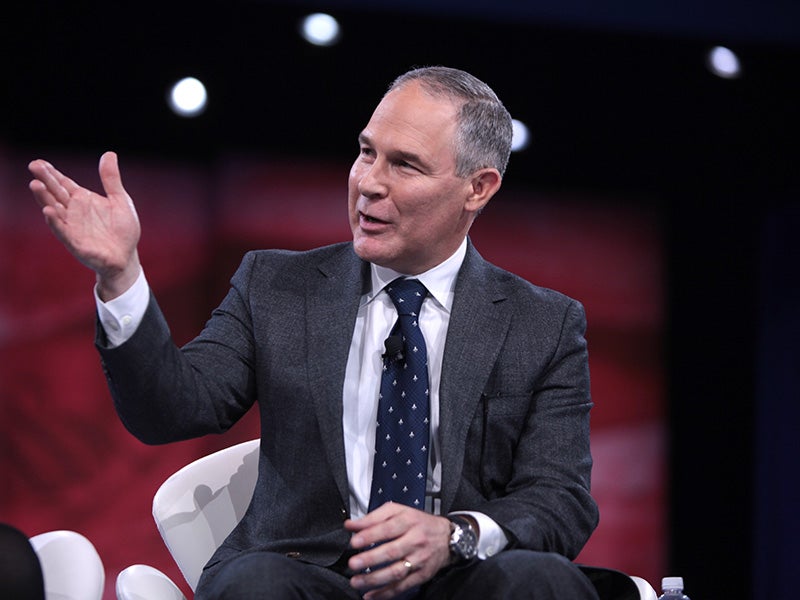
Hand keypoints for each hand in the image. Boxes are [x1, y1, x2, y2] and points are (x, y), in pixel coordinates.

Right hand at [28, 151, 141, 299]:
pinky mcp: (75, 242)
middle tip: (33, 166)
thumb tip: (109, 154)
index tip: (39, 162)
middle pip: (55, 193)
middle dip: (44, 180)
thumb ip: (111, 179)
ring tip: (35, 185)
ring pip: (54, 210)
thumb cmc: (123, 229)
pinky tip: (49, 211)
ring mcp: (72, 227)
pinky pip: (62, 231)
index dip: (52, 173)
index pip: (63, 183)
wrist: (127, 256)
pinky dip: (55, 221)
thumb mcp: (120, 200)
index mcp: (82, 199)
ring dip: (44, 199)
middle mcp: (73, 212)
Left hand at [345, 503, 450, 599]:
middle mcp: (414, 540)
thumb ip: (373, 517)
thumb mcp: (398, 511)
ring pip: (396, 572)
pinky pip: (402, 586)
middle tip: (353, 563)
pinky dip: (385, 593)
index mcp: (407, 522)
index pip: (387, 529)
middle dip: (370, 559)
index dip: (370, 535)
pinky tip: (371, 595)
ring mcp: (418, 559)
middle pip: (391, 551)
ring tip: (357, 581)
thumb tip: (351, 525)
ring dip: (374, 579)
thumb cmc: (419, 523)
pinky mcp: (421, 575)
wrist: (447, 537)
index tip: (355, 541)